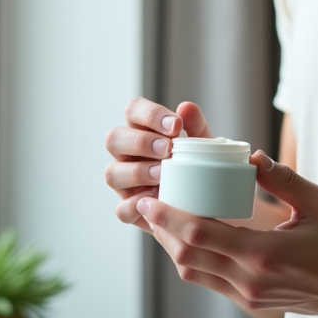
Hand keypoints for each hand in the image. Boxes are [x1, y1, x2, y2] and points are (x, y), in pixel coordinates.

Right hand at [105, 98, 212, 232]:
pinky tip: (157, 199)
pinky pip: (121, 209)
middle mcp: (126, 154)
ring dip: (138, 172)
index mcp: (141, 130)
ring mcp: (124, 183)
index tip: (176, 126)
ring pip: (112, 173)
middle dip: (140, 142)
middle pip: (113, 138)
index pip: (133, 110)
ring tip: (163, 174)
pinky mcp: (128, 210)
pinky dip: (138, 204)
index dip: (150, 114)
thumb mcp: (202, 144)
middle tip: (167, 149)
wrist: (206, 202)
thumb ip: (195, 125)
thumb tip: (186, 108)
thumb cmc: (197, 165)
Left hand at [137, 150, 317, 316]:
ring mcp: (250, 297)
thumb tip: (252, 156)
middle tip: (145, 204)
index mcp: (265, 254)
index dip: (169, 217)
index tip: (149, 199)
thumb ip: (283, 178)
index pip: (201, 236)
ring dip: (174, 246)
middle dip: (162, 229)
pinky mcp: (252, 304)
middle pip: (188, 257)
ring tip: (162, 218)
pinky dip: (193, 260)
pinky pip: (211, 282)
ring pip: (194, 273)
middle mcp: (251, 280)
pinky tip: (190, 238)